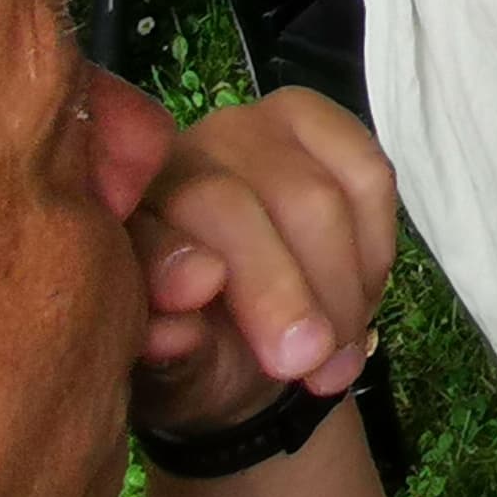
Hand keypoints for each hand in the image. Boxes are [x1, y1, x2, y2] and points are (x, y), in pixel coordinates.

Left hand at [126, 86, 398, 439]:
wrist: (252, 336)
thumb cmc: (201, 353)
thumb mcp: (173, 374)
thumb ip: (169, 352)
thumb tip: (178, 330)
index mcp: (122, 218)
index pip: (150, 230)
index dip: (179, 261)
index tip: (201, 302)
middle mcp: (179, 156)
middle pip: (240, 205)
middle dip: (284, 292)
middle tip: (310, 366)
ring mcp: (250, 127)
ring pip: (316, 195)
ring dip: (340, 286)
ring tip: (337, 358)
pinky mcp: (317, 122)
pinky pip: (369, 176)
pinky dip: (375, 248)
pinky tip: (360, 300)